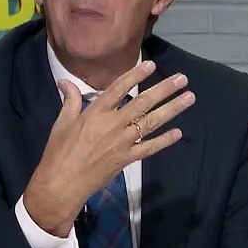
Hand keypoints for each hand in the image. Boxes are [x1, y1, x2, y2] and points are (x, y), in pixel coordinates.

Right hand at [23, 60, 193, 235]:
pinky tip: (178, 132)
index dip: (136, 75)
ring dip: (172, 109)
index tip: (151, 65)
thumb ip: (70, 101)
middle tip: (183, 79)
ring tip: (189, 98)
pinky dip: (164, 140)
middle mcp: (113, 124)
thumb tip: (66, 82)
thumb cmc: (59, 151)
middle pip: (143, 103)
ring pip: (152, 122)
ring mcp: (123, 142)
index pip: (119, 88)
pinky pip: (150, 147)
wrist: (62, 182)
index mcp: (95, 113)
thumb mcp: (61, 123)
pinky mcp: (128, 158)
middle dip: (164, 89)